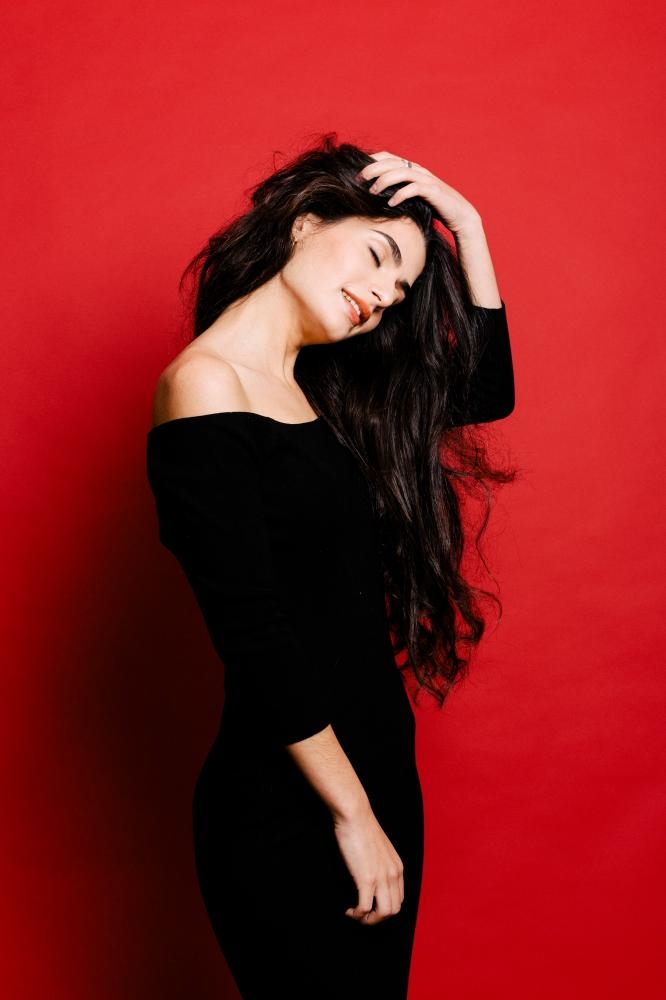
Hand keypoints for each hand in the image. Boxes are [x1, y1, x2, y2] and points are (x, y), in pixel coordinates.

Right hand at [333, 805, 404, 924]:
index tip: (370, 907)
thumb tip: (371, 875)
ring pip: (383, 913)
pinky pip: (365, 907)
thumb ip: (380, 863)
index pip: (399, 899)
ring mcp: (381, 877)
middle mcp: (394, 874)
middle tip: (362, 915)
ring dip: (369, 919)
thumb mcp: (379, 848)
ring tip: (356, 915)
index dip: (385, 908)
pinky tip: (349, 910)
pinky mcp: (367, 878)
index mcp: (397, 867)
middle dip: (377, 918)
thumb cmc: (362, 828)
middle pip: (393, 910)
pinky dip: (357, 914)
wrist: (355, 815)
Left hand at [358, 149, 482, 236]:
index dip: (371, 160)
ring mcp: (427, 179)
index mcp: (412, 168)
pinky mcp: (433, 191)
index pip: (388, 156)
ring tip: (372, 192)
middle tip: (358, 180)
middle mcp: (419, 170)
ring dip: (384, 181)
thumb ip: (397, 192)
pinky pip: (414, 188)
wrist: (460, 215)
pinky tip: (391, 203)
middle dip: (372, 169)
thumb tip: (374, 197)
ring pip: (401, 172)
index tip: (356, 173)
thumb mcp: (412, 198)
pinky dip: (401, 194)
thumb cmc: (434, 208)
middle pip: (391, 162)